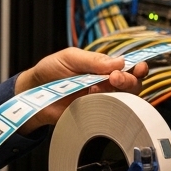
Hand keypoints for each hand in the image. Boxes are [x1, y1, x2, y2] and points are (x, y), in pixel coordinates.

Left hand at [13, 48, 148, 133]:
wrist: (33, 91)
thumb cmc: (50, 71)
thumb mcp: (71, 57)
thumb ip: (94, 60)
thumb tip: (118, 62)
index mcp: (102, 67)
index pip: (127, 67)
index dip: (137, 67)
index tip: (138, 68)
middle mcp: (104, 83)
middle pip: (131, 85)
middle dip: (129, 81)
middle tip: (115, 77)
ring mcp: (99, 99)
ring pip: (123, 100)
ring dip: (117, 93)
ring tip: (98, 86)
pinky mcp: (92, 113)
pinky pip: (107, 113)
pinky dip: (105, 105)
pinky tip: (93, 98)